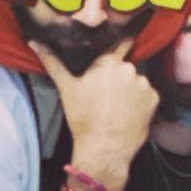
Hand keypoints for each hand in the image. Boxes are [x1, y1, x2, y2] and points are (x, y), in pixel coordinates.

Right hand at [29, 39, 156, 190]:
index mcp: (109, 62)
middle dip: (115, 78)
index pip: (114, 47)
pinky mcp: (154, 99)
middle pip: (123, 68)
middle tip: (104, 94)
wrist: (104, 148)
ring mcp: (144, 84)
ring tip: (116, 106)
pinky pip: (146, 95)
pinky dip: (139, 101)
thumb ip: (52, 61)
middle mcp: (130, 68)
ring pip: (135, 81)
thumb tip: (35, 42)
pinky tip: (128, 112)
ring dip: (128, 89)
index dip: (109, 57)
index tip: (105, 67)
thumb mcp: (66, 88)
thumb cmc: (83, 118)